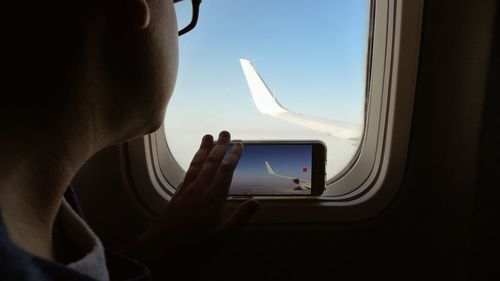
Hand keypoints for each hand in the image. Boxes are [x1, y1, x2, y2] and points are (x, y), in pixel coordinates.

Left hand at [122, 131, 258, 273]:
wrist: (160, 250)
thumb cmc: (193, 247)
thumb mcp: (221, 237)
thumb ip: (239, 219)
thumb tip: (256, 202)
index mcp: (213, 199)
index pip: (225, 171)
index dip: (233, 156)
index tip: (239, 144)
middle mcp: (199, 190)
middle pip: (211, 162)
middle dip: (219, 146)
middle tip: (224, 132)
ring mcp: (186, 191)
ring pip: (197, 164)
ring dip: (203, 149)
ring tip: (207, 137)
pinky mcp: (177, 195)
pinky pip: (187, 173)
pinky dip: (193, 163)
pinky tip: (194, 160)